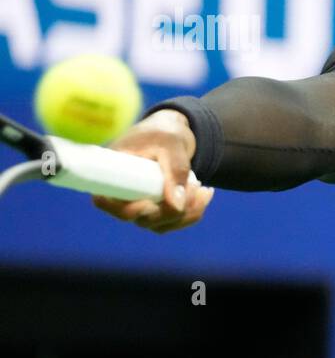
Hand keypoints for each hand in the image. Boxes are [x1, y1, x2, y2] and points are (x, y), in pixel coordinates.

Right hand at [90, 110, 214, 231]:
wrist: (172, 132)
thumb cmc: (164, 132)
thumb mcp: (171, 144)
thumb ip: (174, 171)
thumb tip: (176, 207)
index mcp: (113, 173)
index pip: (106, 203)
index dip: (126, 210)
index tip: (149, 204)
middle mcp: (123, 194)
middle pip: (142, 219)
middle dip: (173, 208)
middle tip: (194, 183)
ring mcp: (141, 206)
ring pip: (162, 225)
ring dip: (188, 211)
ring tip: (202, 186)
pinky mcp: (158, 210)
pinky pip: (176, 221)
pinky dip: (194, 211)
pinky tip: (205, 193)